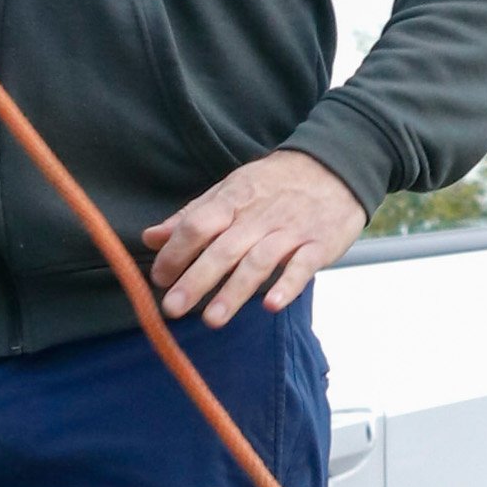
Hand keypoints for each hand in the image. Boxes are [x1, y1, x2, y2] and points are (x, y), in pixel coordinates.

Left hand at [144, 151, 367, 326]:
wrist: (335, 167)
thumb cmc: (275, 184)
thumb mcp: (231, 189)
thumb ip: (192, 216)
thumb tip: (151, 238)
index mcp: (233, 200)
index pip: (198, 225)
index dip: (175, 252)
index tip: (159, 278)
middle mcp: (258, 216)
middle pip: (223, 249)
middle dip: (196, 280)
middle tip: (173, 308)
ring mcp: (290, 230)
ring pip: (258, 261)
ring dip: (234, 291)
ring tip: (212, 319)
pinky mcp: (319, 245)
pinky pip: (302, 266)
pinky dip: (287, 285)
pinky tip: (271, 305)